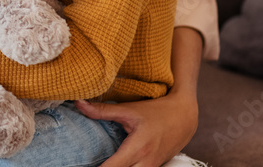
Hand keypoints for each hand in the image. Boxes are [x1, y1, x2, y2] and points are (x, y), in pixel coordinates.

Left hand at [75, 90, 198, 166]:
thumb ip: (103, 110)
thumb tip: (78, 103)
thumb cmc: (156, 112)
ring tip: (102, 162)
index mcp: (138, 148)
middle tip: (89, 163)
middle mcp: (146, 163)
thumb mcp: (129, 110)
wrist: (184, 117)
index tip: (83, 165)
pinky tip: (116, 163)